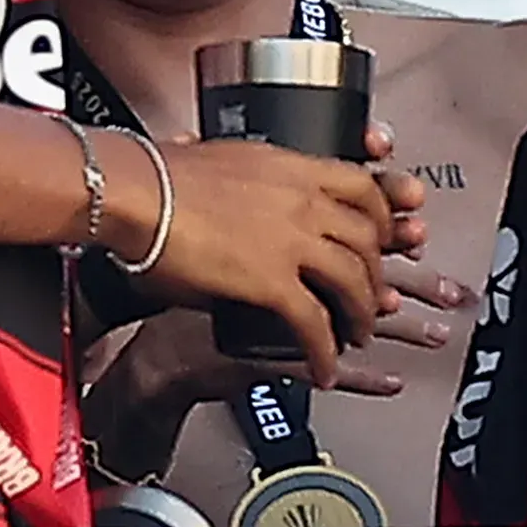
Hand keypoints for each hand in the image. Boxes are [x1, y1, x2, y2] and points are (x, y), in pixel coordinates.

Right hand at [143, 131, 396, 354]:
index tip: (389, 236)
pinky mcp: (274, 283)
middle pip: (368, 240)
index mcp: (293, 168)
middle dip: (378, 276)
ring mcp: (294, 242)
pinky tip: (324, 370)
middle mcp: (304, 201)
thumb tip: (207, 156)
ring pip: (354, 283)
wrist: (136, 194)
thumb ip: (233, 170)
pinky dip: (326, 354)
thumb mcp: (214, 157)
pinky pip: (316, 325)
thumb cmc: (159, 176)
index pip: (363, 188)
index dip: (384, 217)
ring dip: (362, 316)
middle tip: (378, 296)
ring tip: (358, 336)